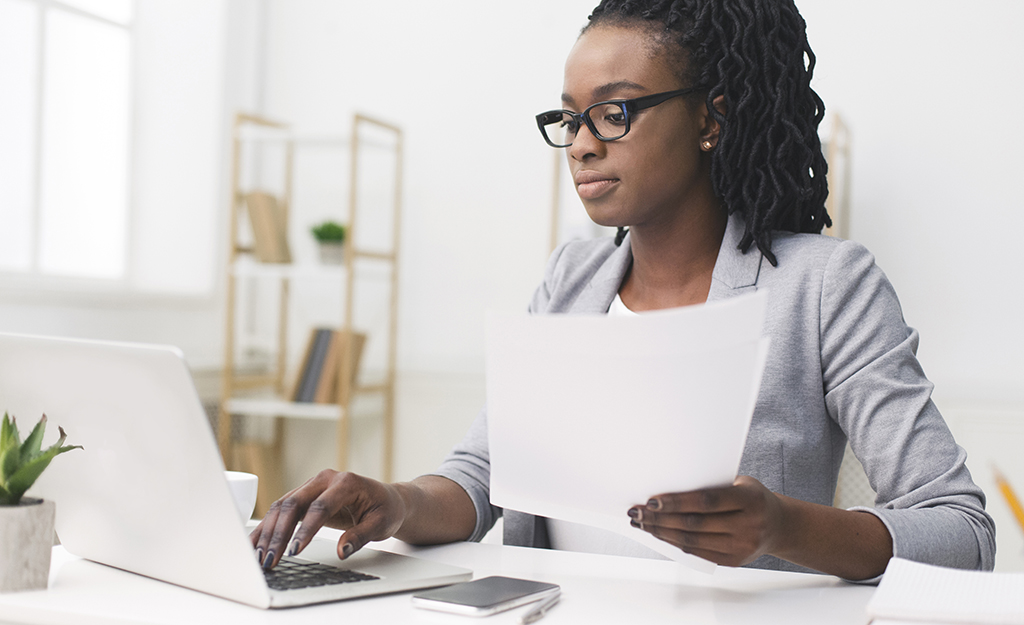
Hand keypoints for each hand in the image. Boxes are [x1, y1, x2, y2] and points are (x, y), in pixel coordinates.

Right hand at [249, 470, 406, 569]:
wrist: (387, 498)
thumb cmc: (385, 510)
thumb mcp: (381, 525)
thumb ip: (361, 536)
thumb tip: (342, 551)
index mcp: (346, 483)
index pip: (320, 507)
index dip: (305, 530)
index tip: (294, 551)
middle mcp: (324, 479)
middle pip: (294, 504)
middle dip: (279, 533)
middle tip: (270, 559)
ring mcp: (311, 485)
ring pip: (282, 506)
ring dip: (268, 532)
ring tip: (259, 557)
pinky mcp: (304, 495)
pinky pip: (281, 509)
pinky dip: (267, 527)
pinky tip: (256, 543)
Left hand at [627, 475, 786, 566]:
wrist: (779, 525)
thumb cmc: (752, 497)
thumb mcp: (740, 483)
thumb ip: (711, 485)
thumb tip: (668, 484)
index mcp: (750, 500)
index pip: (706, 501)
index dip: (676, 501)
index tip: (652, 500)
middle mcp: (749, 525)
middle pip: (694, 523)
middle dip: (661, 518)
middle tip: (637, 511)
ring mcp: (742, 546)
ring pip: (692, 541)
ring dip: (662, 532)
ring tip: (642, 523)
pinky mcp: (734, 561)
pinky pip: (698, 552)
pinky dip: (675, 543)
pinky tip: (660, 534)